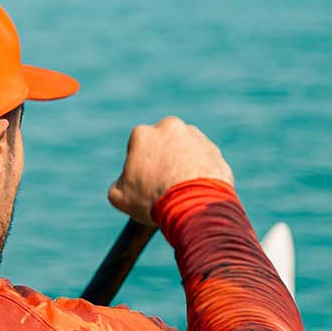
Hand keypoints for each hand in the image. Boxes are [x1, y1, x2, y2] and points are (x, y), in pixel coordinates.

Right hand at [108, 117, 234, 224]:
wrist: (193, 204)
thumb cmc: (152, 199)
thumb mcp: (119, 197)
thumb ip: (118, 183)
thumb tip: (125, 181)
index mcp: (142, 134)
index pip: (136, 150)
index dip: (137, 169)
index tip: (141, 185)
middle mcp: (169, 126)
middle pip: (161, 146)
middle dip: (160, 161)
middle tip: (161, 186)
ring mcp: (194, 136)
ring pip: (182, 151)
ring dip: (180, 165)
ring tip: (178, 191)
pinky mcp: (213, 149)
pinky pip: (201, 161)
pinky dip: (197, 172)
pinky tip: (193, 191)